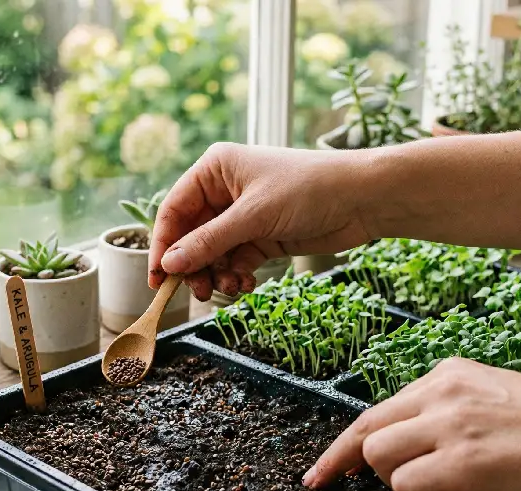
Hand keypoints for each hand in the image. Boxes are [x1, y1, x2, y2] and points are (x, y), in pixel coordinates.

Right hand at [148, 142, 378, 300]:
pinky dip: (236, 275)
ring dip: (217, 274)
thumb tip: (169, 265)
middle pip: (191, 236)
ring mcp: (243, 215)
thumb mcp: (254, 216)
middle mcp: (224, 190)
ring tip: (230, 287)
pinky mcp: (262, 236)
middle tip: (199, 291)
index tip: (157, 278)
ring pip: (213, 253)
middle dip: (193, 265)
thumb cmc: (309, 189)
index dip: (163, 245)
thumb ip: (209, 242)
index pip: (174, 210)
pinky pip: (235, 260)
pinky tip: (246, 284)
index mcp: (215, 169)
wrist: (363, 198)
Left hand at [303, 357, 520, 490]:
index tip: (328, 464)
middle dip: (347, 462)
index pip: (379, 409)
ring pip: (379, 459)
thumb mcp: (497, 400)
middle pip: (366, 431)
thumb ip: (451, 415)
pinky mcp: (461, 460)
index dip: (348, 443)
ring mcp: (450, 424)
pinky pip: (407, 487)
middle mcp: (443, 392)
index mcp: (451, 374)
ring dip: (403, 483)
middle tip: (336, 484)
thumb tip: (416, 448)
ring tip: (448, 488)